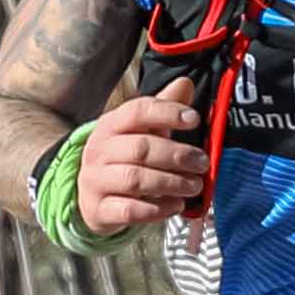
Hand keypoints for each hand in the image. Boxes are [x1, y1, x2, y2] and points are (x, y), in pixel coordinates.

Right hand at [74, 89, 211, 235]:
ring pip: (135, 179)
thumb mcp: (141, 132)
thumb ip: (163, 110)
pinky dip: (157, 209)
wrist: (92, 197)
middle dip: (177, 155)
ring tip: (194, 185)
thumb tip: (186, 83)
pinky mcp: (99, 210)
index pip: (137, 111)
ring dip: (171, 183)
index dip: (167, 112)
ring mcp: (95, 181)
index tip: (194, 120)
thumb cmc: (124, 159)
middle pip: (140, 148)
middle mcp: (98, 150)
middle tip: (202, 163)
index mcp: (110, 125)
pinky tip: (176, 205)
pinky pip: (129, 210)